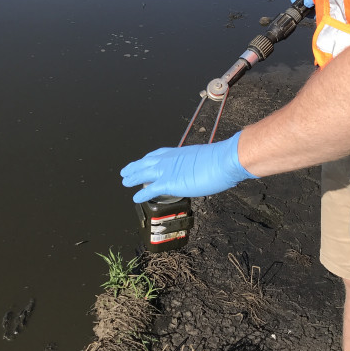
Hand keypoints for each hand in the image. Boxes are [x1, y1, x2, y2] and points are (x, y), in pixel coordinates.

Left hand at [120, 131, 256, 202]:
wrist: (224, 161)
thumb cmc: (221, 160)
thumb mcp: (207, 158)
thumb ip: (200, 163)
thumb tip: (206, 168)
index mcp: (179, 152)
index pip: (159, 153)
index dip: (149, 158)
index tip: (144, 160)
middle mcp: (170, 159)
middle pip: (146, 162)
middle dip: (135, 166)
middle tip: (127, 171)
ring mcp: (168, 170)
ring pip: (143, 173)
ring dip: (133, 177)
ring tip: (125, 181)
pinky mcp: (169, 183)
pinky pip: (150, 189)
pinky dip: (142, 194)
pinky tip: (135, 198)